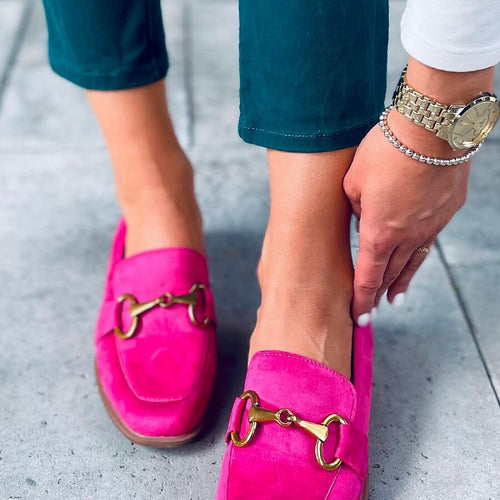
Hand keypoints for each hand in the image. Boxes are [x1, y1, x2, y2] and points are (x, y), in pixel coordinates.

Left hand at [343, 110, 470, 322]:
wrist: (433, 129)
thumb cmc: (386, 151)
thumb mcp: (353, 180)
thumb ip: (355, 207)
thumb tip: (363, 217)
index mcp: (378, 233)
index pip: (368, 278)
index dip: (361, 300)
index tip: (359, 317)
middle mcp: (406, 237)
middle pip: (390, 274)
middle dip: (378, 295)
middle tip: (372, 309)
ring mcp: (430, 226)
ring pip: (412, 263)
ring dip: (401, 283)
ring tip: (395, 299)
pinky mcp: (447, 212)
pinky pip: (428, 242)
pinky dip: (418, 258)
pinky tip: (416, 261)